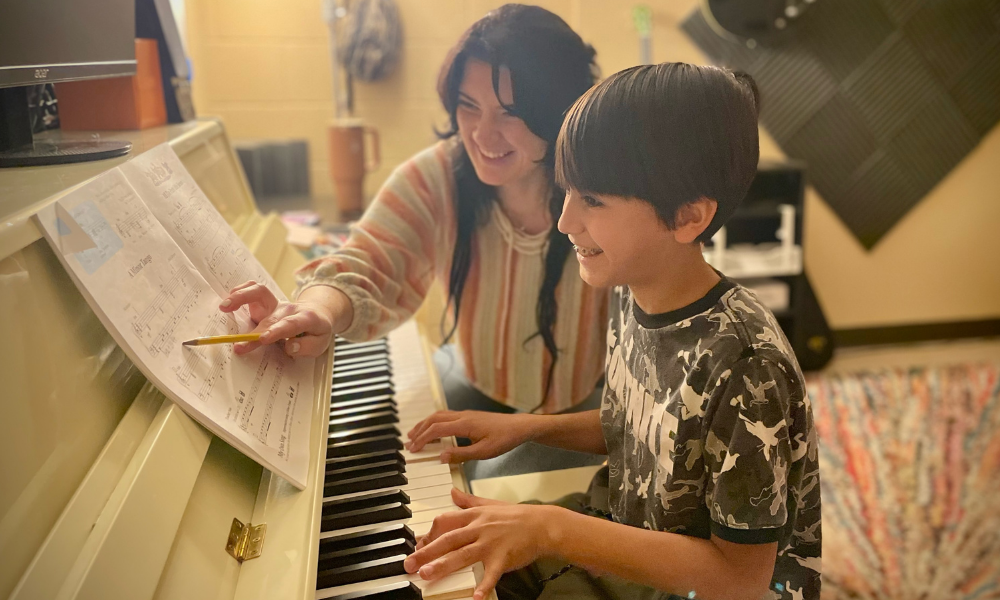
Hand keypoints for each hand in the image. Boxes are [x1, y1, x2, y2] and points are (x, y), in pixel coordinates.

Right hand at [218, 281, 350, 356]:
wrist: (317, 312)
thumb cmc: (316, 331)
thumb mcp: (321, 344)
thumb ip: (307, 347)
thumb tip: (290, 346)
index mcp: (306, 319)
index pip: (290, 324)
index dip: (276, 331)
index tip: (263, 339)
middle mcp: (289, 309)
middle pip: (270, 318)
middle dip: (254, 332)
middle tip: (238, 346)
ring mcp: (276, 303)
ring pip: (260, 292)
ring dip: (242, 297)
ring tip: (224, 306)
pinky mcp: (266, 300)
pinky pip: (254, 289)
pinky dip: (241, 291)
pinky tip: (229, 300)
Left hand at [404, 489, 553, 599]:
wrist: (543, 524)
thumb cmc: (516, 516)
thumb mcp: (489, 504)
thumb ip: (468, 501)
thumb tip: (452, 492)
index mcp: (474, 516)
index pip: (445, 523)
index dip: (429, 535)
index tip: (417, 547)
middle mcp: (479, 528)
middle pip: (448, 539)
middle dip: (427, 551)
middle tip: (410, 564)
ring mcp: (491, 543)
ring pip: (464, 554)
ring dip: (444, 564)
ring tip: (427, 575)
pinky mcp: (504, 557)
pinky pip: (492, 573)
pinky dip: (484, 585)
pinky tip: (476, 597)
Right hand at [405, 410, 536, 462]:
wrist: (519, 426)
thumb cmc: (504, 439)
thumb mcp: (484, 452)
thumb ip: (461, 455)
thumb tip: (441, 457)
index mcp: (464, 424)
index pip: (436, 430)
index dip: (422, 439)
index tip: (413, 448)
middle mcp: (462, 416)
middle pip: (434, 419)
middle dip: (419, 430)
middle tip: (408, 441)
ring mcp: (466, 414)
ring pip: (439, 415)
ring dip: (425, 424)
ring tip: (415, 434)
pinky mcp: (469, 416)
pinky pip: (446, 416)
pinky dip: (435, 423)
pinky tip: (434, 430)